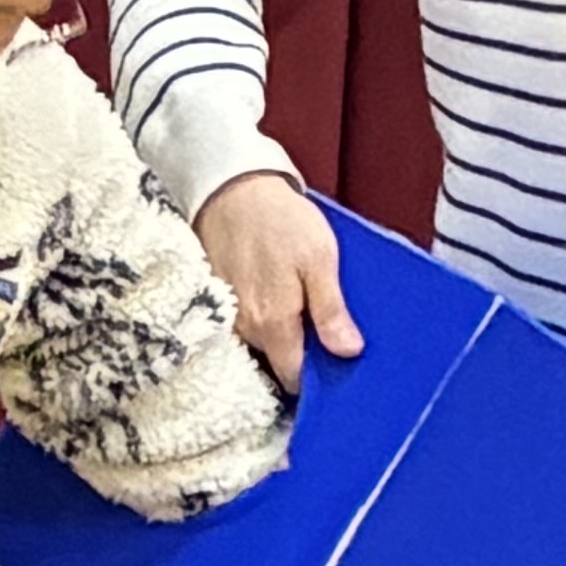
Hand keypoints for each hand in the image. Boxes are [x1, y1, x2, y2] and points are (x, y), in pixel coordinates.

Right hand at [195, 171, 357, 389]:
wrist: (233, 188)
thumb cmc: (282, 221)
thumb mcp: (319, 260)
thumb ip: (330, 311)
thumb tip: (347, 352)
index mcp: (273, 324)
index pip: (294, 377)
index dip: (316, 376)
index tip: (334, 362)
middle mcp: (245, 329)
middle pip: (277, 361)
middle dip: (300, 351)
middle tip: (323, 323)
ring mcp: (228, 315)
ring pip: (261, 342)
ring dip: (281, 332)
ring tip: (298, 301)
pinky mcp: (218, 299)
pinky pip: (245, 322)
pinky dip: (262, 315)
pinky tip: (274, 290)